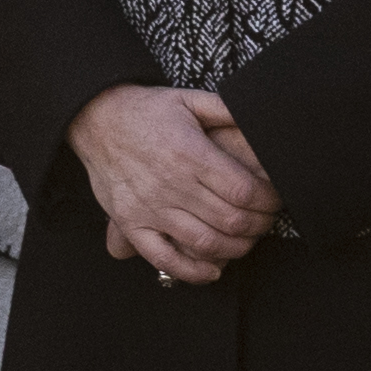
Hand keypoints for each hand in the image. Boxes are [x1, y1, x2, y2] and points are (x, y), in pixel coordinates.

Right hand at [67, 85, 278, 283]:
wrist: (95, 118)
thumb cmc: (146, 110)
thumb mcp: (189, 98)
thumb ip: (226, 109)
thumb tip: (260, 120)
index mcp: (190, 154)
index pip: (243, 191)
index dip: (268, 201)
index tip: (275, 200)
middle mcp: (172, 184)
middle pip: (230, 220)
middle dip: (259, 226)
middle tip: (267, 220)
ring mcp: (150, 208)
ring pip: (205, 242)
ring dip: (236, 248)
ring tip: (246, 240)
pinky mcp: (131, 223)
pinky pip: (163, 259)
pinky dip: (192, 271)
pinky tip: (212, 270)